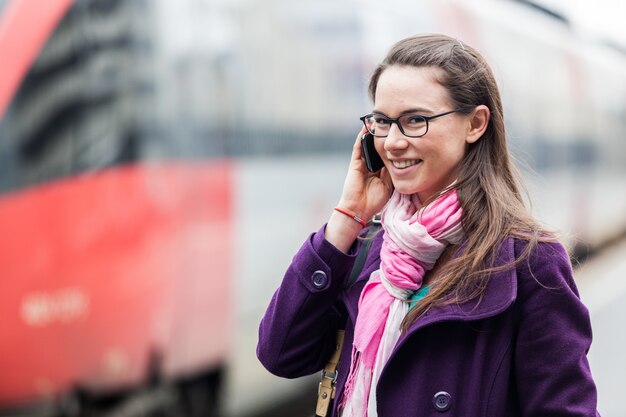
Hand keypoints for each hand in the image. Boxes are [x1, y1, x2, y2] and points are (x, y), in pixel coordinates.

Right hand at [325, 128, 392, 251]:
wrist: (359, 209)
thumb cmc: (374, 201)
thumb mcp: (389, 185)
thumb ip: (392, 172)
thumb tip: (400, 160)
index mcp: (379, 172)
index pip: (387, 155)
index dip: (392, 146)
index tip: (399, 135)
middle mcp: (370, 166)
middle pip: (377, 148)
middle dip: (382, 137)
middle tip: (389, 123)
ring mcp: (362, 164)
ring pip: (367, 145)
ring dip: (372, 133)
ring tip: (378, 121)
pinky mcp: (355, 164)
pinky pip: (358, 148)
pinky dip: (361, 137)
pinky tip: (366, 128)